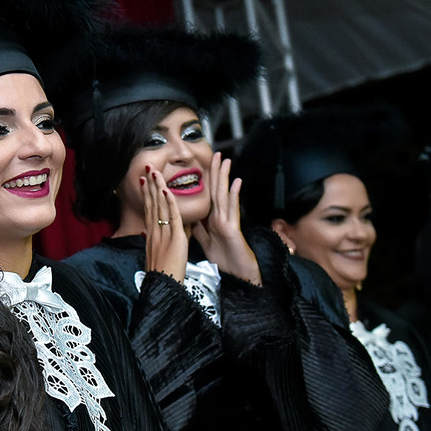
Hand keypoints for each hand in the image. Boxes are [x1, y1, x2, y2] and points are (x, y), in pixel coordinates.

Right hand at [143, 167, 187, 282]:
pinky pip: (172, 217)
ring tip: (155, 172)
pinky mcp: (175, 238)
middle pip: (151, 204)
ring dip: (157, 188)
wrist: (164, 286)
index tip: (144, 181)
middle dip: (149, 186)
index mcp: (152, 236)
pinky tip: (166, 190)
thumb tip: (164, 229)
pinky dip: (169, 203)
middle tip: (148, 169)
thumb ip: (163, 239)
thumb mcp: (160, 254)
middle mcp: (155, 232)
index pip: (149, 210)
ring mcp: (163, 234)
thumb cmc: (163, 275)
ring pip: (159, 207)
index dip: (147, 195)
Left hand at [192, 153, 261, 284]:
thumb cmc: (225, 260)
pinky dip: (234, 196)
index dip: (206, 180)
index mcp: (213, 220)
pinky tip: (236, 182)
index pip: (209, 196)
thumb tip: (190, 217)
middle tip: (216, 153)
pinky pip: (232, 210)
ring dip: (225, 178)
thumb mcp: (207, 242)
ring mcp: (228, 222)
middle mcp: (221, 218)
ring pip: (224, 196)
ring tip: (226, 161)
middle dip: (216, 172)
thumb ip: (199, 229)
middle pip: (217, 191)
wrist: (240, 276)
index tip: (204, 164)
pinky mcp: (233, 230)